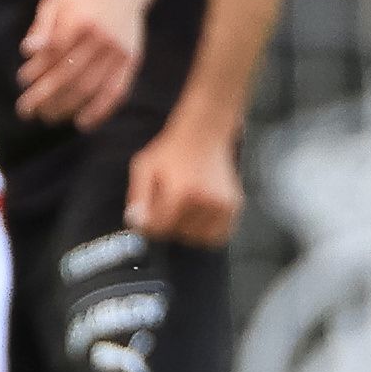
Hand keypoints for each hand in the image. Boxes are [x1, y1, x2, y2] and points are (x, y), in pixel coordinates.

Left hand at [15, 0, 149, 130]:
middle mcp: (101, 37)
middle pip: (69, 76)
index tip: (22, 82)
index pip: (53, 54)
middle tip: (25, 110)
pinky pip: (115, 92)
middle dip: (44, 97)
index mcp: (80, 20)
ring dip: (65, 107)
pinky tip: (82, 123)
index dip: (36, 71)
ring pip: (90, 88)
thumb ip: (41, 27)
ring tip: (47, 117)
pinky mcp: (131, 61)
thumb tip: (27, 51)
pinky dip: (99, 111)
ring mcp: (119, 51)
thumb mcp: (55, 1)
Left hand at [123, 112, 243, 247]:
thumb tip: (136, 224)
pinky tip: (197, 212)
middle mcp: (205, 201)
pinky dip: (205, 231)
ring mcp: (223, 205)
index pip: (159, 228)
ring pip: (197, 238)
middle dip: (168, 224)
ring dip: (187, 228)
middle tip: (167, 205)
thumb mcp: (144, 167)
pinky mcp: (234, 206)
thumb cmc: (171, 151)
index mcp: (181, 192)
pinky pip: (217, 235)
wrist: (204, 134)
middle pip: (178, 234)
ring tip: (184, 206)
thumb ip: (137, 197)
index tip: (147, 216)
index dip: (149, 224)